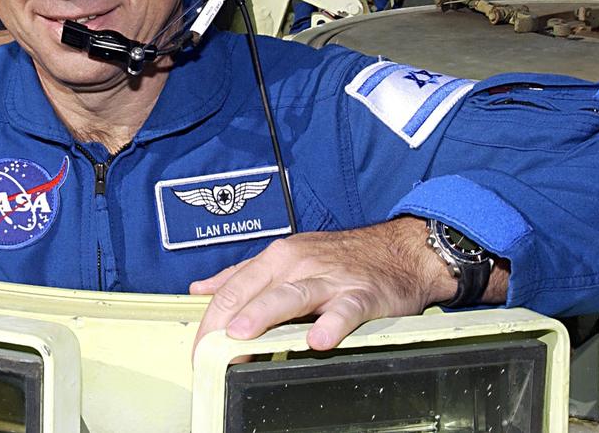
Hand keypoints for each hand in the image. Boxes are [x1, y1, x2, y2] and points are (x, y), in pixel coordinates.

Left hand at [189, 217, 454, 352]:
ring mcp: (330, 279)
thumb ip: (243, 275)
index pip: (233, 288)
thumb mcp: (287, 258)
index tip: (199, 348)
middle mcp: (298, 263)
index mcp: (277, 257)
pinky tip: (319, 340)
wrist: (399, 250)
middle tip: (208, 347)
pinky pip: (345, 310)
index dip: (211, 319)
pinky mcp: (362, 295)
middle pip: (253, 291)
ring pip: (292, 295)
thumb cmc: (339, 258)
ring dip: (264, 313)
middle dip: (226, 320)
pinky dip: (331, 324)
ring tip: (242, 334)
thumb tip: (201, 289)